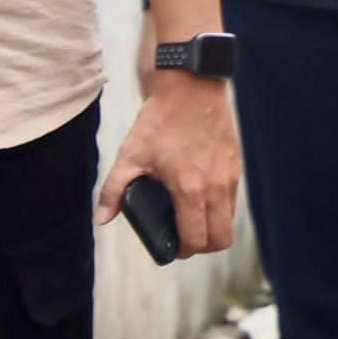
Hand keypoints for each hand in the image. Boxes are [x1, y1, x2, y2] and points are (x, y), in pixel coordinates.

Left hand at [103, 76, 239, 255]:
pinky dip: (218, 207)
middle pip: (222, 238)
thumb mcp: (130, 155)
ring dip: (212, 227)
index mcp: (189, 189)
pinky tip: (199, 196)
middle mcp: (216, 187)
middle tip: (183, 239)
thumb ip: (113, 191)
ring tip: (190, 218)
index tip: (171, 248)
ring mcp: (230, 176)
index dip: (183, 250)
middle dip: (203, 246)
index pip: (196, 238)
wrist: (192, 88)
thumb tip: (101, 219)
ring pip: (230, 220)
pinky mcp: (235, 165)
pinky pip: (232, 199)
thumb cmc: (160, 121)